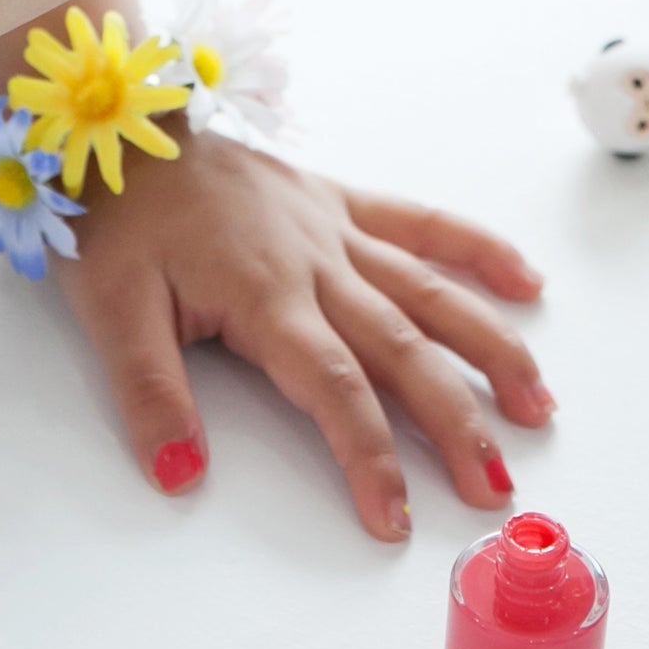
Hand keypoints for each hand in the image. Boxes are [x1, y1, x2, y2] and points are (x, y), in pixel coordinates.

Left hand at [53, 126, 550, 539]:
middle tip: (495, 487)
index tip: (395, 522)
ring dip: (489, 346)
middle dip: (456, 422)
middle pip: (403, 350)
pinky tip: (525, 280)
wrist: (122, 127)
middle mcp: (315, 264)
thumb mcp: (110, 311)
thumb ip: (149, 395)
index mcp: (264, 296)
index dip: (369, 457)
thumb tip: (179, 476)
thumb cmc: (116, 221)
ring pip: (428, 292)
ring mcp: (333, 229)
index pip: (335, 390)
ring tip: (538, 403)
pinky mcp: (335, 200)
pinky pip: (417, 222)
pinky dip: (474, 248)